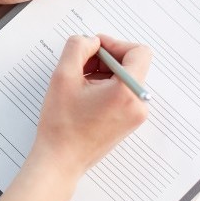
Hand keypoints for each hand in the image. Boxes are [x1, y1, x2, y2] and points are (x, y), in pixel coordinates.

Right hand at [31, 34, 151, 176]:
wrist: (60, 159)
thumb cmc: (61, 125)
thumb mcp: (62, 76)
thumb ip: (77, 48)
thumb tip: (91, 41)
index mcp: (127, 92)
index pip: (138, 52)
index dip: (115, 44)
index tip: (94, 48)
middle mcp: (138, 104)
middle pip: (132, 65)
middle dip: (106, 59)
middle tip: (81, 65)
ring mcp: (135, 115)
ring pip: (126, 78)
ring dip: (104, 73)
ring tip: (80, 83)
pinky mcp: (128, 122)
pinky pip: (123, 93)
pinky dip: (106, 86)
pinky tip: (84, 95)